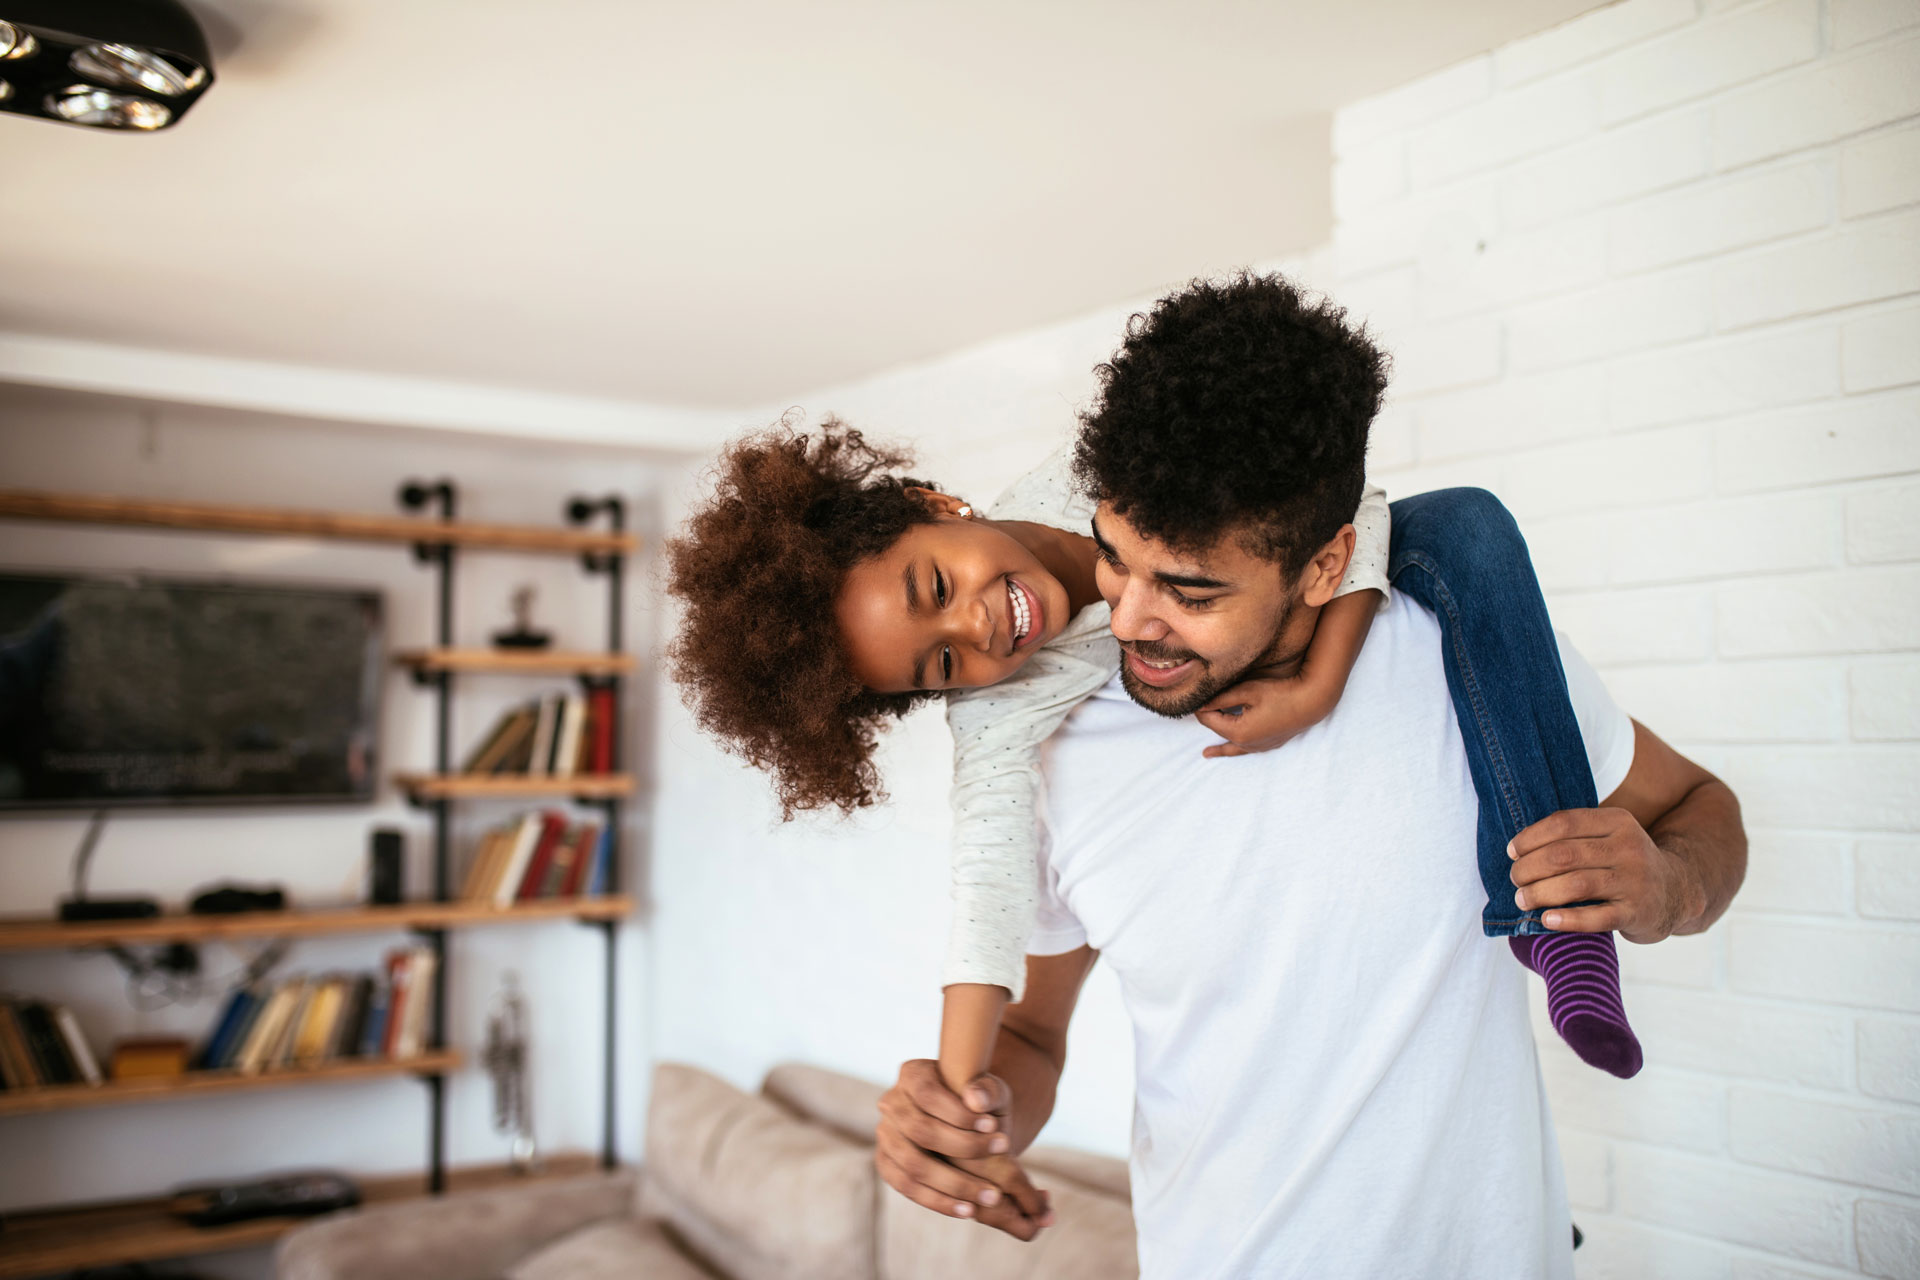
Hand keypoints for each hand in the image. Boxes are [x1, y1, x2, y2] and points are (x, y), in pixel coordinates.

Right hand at [874, 1060, 1054, 1240]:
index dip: (959, 1113)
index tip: (994, 1126)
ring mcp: (885, 1135)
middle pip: (919, 1130)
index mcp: (913, 1074)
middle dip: (963, 1147)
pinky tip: (968, 1209)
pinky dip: (938, 1201)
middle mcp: (891, 1103)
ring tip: (991, 1195)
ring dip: (954, 1183)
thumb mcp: (992, 1093)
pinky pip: (907, 1187)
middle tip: (1000, 1159)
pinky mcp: (886, 1164)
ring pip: (913, 1164)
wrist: (971, 1129)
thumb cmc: (981, 1106)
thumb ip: (989, 1090)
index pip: (928, 1094)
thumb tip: (975, 1099)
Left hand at [1196, 674, 1333, 758]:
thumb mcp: (1247, 690)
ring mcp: (1259, 747)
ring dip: (1221, 746)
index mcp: (1237, 731)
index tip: (1196, 699)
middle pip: (1219, 732)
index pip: (1209, 720)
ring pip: (1233, 748)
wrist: (1311, 702)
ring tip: (1207, 754)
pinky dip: (1238, 748)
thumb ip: (1221, 698)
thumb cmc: (1279, 693)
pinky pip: (1248, 749)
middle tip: (1197, 714)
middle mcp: (1247, 744)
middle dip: (1209, 722)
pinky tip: (1235, 750)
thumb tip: (1201, 704)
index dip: (1201, 708)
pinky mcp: (1270, 744)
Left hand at [1509, 807, 1707, 943]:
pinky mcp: (1637, 913)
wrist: (1677, 892)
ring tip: (1522, 899)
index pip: (1564, 823)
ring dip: (1540, 893)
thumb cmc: (1624, 863)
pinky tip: (1546, 919)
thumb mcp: (1610, 837)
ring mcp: (1635, 881)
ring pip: (1576, 885)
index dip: (1531, 837)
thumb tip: (1518, 849)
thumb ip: (1574, 836)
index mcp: (1618, 822)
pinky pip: (1597, 917)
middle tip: (1515, 879)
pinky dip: (1567, 919)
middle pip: (1564, 855)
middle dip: (1529, 868)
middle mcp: (1629, 848)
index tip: (1512, 852)